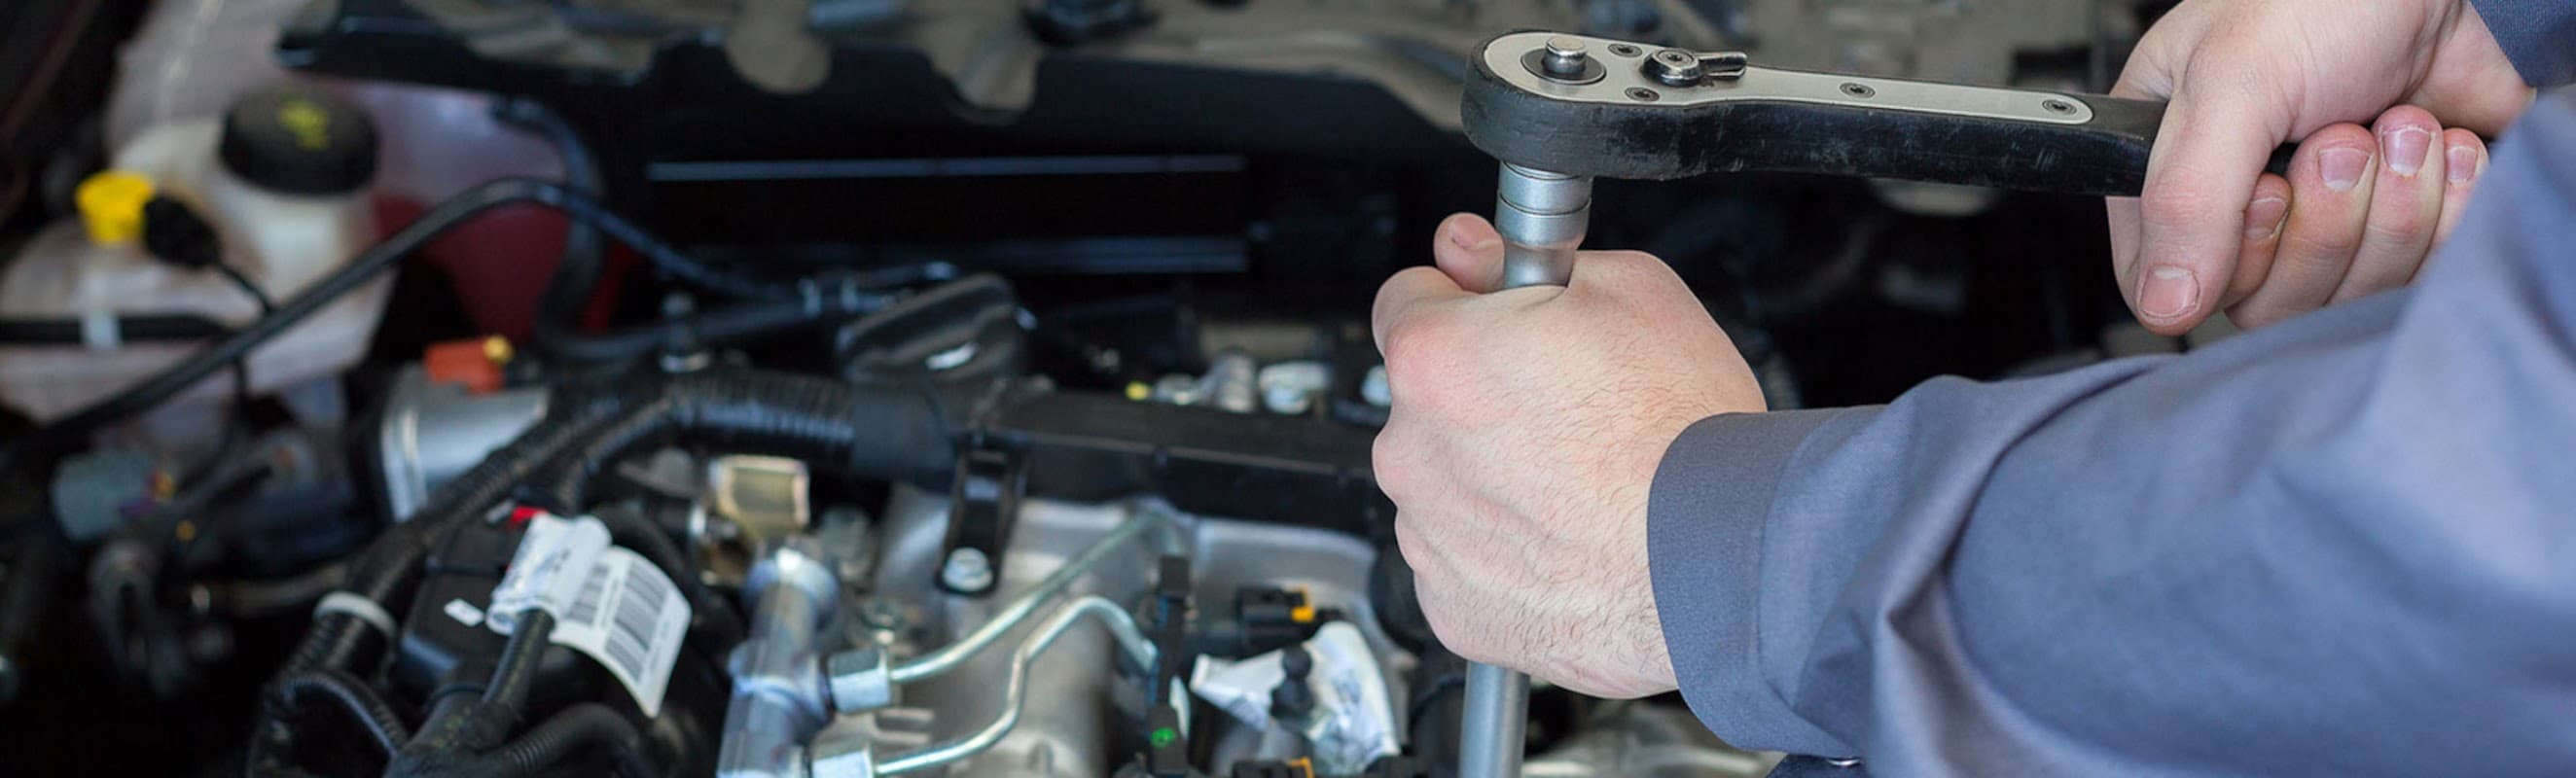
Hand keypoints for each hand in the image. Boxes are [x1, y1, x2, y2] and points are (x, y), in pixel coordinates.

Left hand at [1370, 214, 1765, 697]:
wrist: (1727, 556)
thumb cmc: (1685, 432)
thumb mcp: (1630, 289)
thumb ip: (1520, 260)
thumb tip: (1466, 248)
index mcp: (1435, 358)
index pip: (1405, 299)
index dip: (1462, 301)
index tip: (1498, 318)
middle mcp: (1411, 450)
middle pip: (1426, 402)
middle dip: (1481, 397)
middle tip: (1566, 410)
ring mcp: (1428, 538)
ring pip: (1445, 487)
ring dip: (1491, 480)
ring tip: (1580, 483)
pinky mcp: (1455, 609)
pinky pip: (1465, 564)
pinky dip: (1505, 555)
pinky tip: (1570, 540)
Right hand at [2110, 0, 2531, 332]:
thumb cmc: (2334, 1)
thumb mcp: (2235, 81)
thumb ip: (2187, 196)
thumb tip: (2165, 304)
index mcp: (2171, 166)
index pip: (2163, 285)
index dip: (2223, 260)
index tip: (2264, 192)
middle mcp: (2241, 206)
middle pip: (2267, 301)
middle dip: (2327, 220)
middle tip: (2341, 138)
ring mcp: (2329, 225)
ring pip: (2348, 294)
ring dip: (2393, 204)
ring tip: (2397, 126)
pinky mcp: (2403, 233)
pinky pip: (2421, 276)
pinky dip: (2447, 205)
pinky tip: (2439, 147)